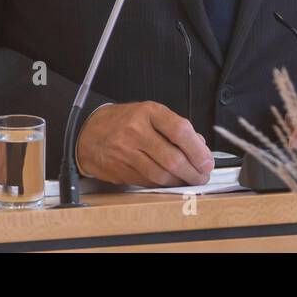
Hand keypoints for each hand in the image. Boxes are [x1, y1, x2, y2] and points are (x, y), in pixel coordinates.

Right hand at [75, 101, 213, 186]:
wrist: (88, 134)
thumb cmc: (123, 122)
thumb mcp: (149, 114)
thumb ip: (175, 127)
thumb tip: (199, 146)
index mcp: (148, 112)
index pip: (179, 130)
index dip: (197, 150)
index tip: (207, 161)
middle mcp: (136, 131)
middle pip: (172, 158)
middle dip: (193, 171)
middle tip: (203, 175)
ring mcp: (126, 152)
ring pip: (161, 174)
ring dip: (180, 182)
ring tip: (190, 181)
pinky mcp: (119, 170)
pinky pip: (148, 182)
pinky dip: (164, 185)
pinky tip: (171, 182)